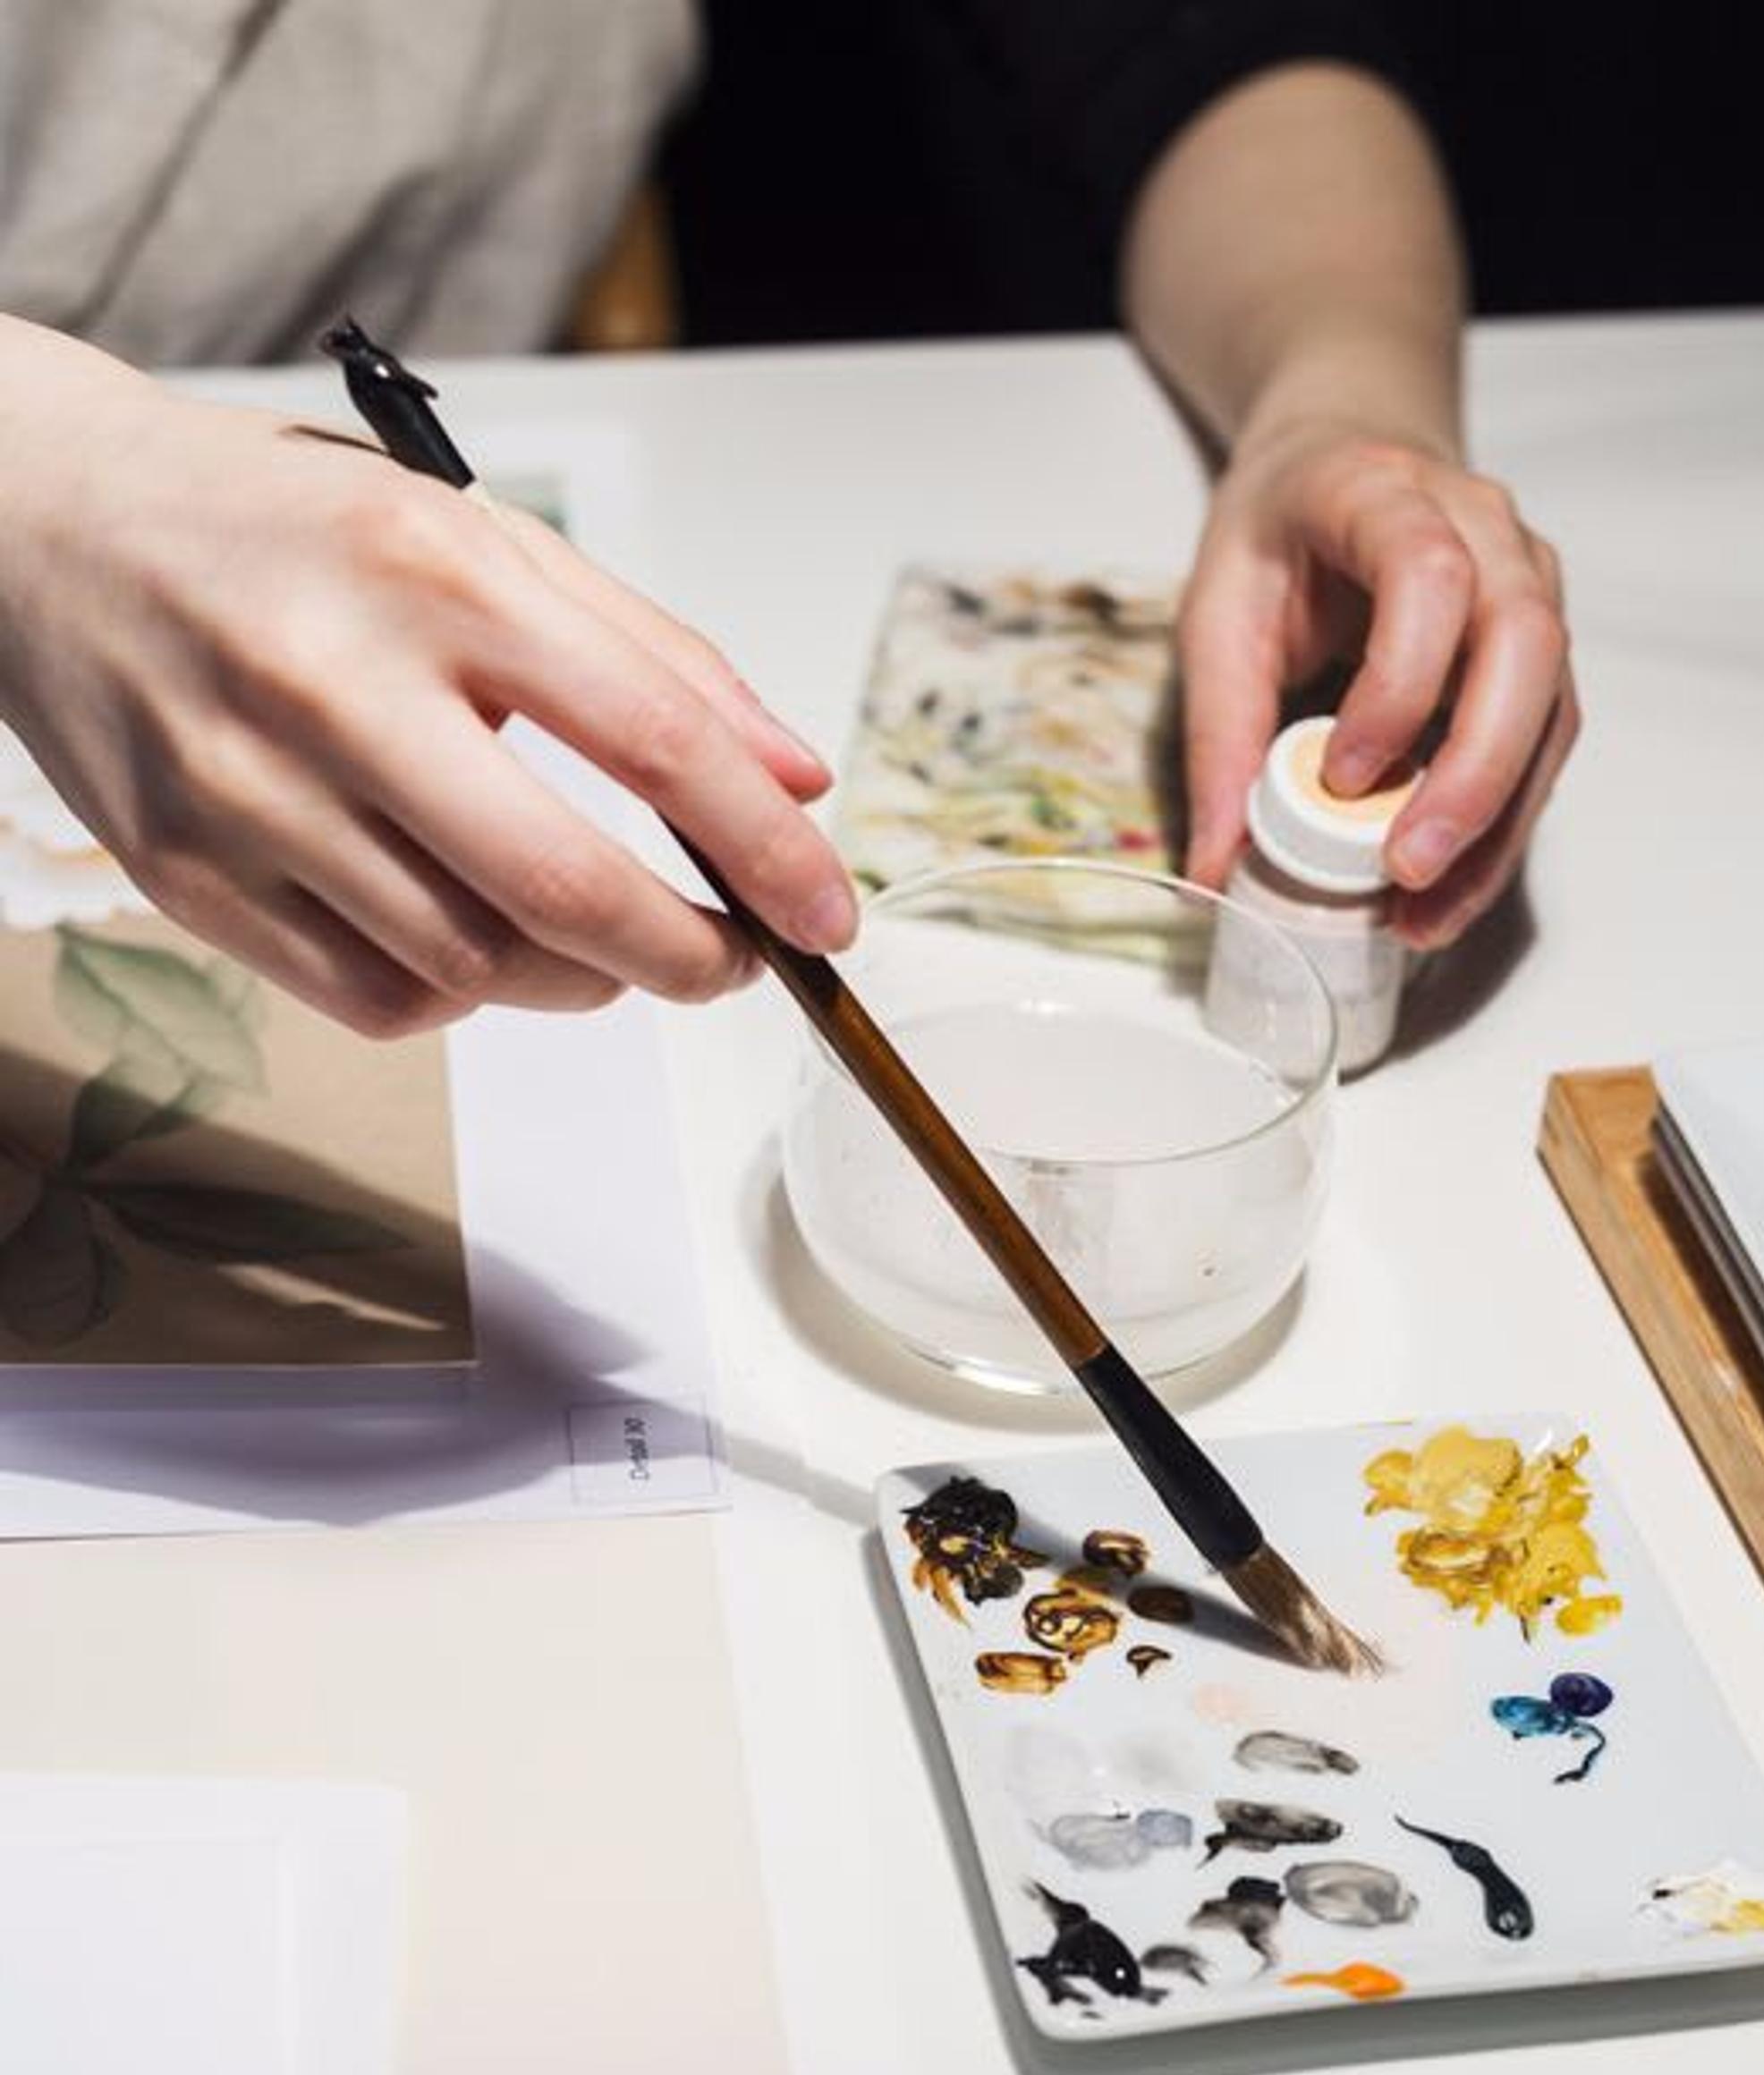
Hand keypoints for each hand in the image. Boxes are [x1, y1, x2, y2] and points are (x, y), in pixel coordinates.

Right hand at [0, 329, 854, 1033]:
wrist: (47, 525)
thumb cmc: (293, 529)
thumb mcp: (484, 541)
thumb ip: (654, 656)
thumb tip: (794, 780)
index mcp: (433, 575)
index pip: (651, 739)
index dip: (765, 851)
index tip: (827, 915)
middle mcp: (331, 684)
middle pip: (561, 888)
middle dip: (688, 957)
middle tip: (734, 965)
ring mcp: (243, 793)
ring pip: (471, 966)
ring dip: (579, 980)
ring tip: (600, 935)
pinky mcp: (182, 877)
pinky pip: (374, 1001)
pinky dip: (460, 995)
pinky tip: (468, 934)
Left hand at [1178, 414, 1578, 945]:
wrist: (1344, 459)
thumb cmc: (1277, 534)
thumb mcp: (1215, 615)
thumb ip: (1215, 735)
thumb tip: (1215, 869)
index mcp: (1385, 492)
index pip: (1430, 574)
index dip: (1399, 682)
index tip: (1343, 776)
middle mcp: (1486, 530)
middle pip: (1524, 646)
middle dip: (1473, 773)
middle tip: (1408, 870)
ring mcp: (1530, 585)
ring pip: (1551, 706)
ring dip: (1496, 822)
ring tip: (1425, 915)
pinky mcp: (1541, 652)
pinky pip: (1544, 743)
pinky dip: (1500, 825)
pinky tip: (1448, 891)